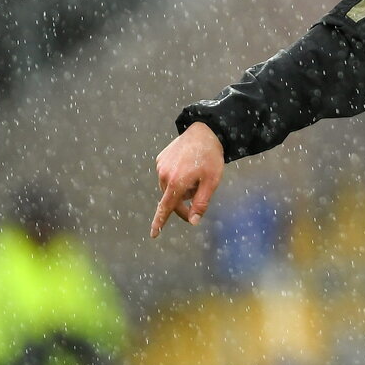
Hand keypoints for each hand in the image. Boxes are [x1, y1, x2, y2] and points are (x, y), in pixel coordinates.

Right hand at [150, 122, 224, 237]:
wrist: (204, 131)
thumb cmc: (210, 157)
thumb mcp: (212, 182)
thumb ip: (201, 203)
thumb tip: (193, 221)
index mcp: (176, 183)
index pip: (166, 208)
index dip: (160, 222)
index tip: (153, 234)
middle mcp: (164, 175)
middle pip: (171, 199)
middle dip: (184, 202)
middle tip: (199, 193)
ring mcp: (160, 166)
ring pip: (170, 187)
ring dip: (181, 188)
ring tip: (196, 174)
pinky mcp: (160, 158)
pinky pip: (167, 175)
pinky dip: (176, 176)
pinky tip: (188, 166)